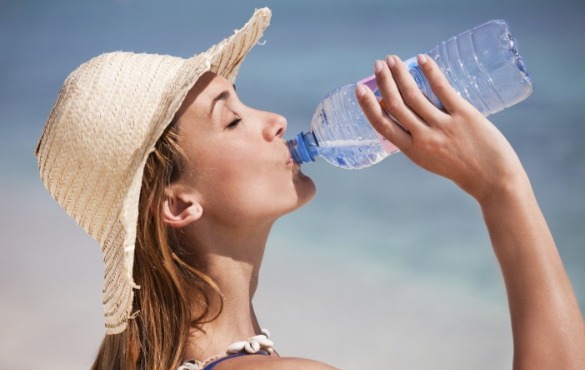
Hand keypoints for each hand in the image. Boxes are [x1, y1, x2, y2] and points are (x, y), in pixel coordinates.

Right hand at [356, 55, 526, 202]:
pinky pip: (442, 89)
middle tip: (378, 65)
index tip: (360, 90)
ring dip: (400, 74)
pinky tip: (422, 59)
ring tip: (393, 60)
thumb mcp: (431, 160)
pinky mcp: (464, 115)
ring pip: (414, 95)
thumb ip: (419, 141)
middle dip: (384, 82)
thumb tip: (411, 116)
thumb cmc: (463, 170)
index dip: (369, 106)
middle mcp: (424, 138)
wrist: (493, 179)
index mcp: (412, 150)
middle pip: (396, 105)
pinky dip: (430, 72)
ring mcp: (443, 126)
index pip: (383, 125)